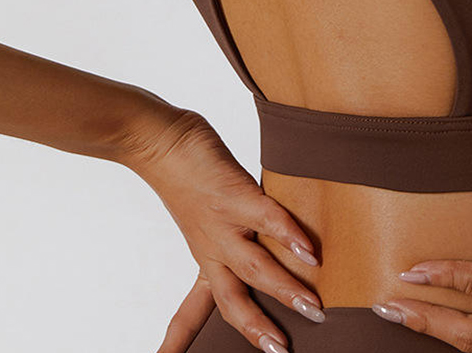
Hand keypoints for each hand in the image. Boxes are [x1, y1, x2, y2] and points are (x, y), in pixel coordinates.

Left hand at [124, 109, 325, 352]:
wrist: (158, 140)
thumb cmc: (186, 172)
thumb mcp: (203, 214)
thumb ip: (234, 230)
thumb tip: (269, 237)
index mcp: (204, 255)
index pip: (193, 311)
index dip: (182, 342)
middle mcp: (212, 247)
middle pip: (232, 301)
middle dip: (257, 329)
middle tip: (282, 352)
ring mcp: (223, 223)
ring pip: (255, 268)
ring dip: (285, 290)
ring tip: (313, 307)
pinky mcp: (235, 194)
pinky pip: (267, 219)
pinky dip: (289, 236)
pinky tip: (310, 251)